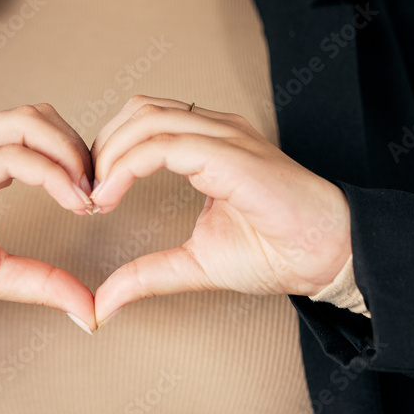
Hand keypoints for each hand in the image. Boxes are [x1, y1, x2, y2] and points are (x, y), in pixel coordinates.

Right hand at [0, 103, 97, 328]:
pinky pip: (9, 154)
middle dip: (82, 149)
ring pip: (30, 122)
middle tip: (102, 193)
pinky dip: (50, 172)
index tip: (100, 202)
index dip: (79, 162)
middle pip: (42, 117)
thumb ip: (42, 282)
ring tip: (89, 194)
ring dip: (71, 154)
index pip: (42, 136)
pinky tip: (72, 199)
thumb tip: (88, 308)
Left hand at [90, 95, 351, 325]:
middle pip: (138, 111)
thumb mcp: (194, 263)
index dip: (109, 152)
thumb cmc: (275, 252)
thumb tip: (105, 301)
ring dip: (109, 155)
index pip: (143, 123)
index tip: (91, 196)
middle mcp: (215, 130)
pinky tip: (110, 197)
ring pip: (146, 119)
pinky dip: (127, 166)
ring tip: (95, 197)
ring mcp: (224, 136)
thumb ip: (148, 274)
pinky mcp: (230, 154)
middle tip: (85, 194)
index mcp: (209, 145)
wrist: (328, 255)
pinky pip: (165, 145)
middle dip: (101, 148)